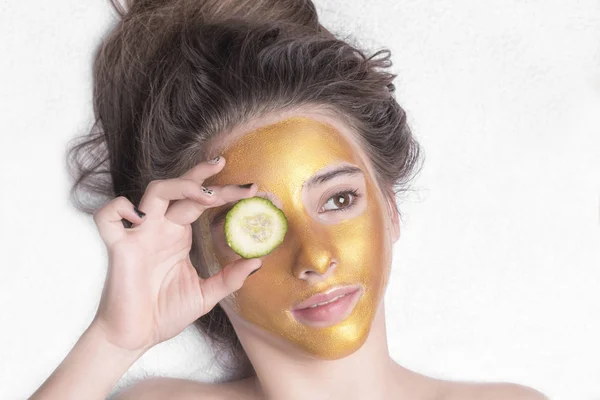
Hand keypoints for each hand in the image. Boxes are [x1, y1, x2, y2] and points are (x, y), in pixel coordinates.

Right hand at [90, 156, 259, 352]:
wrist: (136, 336)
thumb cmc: (165, 313)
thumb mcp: (206, 294)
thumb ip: (229, 278)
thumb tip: (257, 261)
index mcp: (179, 235)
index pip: (201, 201)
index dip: (224, 192)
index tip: (251, 190)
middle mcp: (160, 228)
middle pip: (181, 188)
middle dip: (204, 176)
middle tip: (228, 170)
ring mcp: (140, 235)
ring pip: (154, 192)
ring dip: (180, 186)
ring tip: (206, 196)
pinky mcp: (119, 248)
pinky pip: (108, 217)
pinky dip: (118, 209)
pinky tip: (139, 217)